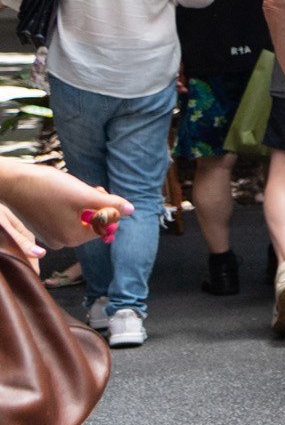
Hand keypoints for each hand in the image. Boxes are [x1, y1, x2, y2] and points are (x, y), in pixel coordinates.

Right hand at [0, 161, 127, 248]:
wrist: (12, 182)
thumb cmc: (48, 188)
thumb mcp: (84, 195)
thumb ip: (110, 204)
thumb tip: (132, 210)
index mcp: (74, 238)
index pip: (104, 226)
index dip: (106, 207)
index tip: (97, 192)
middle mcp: (61, 242)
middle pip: (91, 223)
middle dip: (95, 205)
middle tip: (89, 188)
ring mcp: (49, 235)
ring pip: (78, 219)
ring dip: (82, 203)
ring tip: (73, 189)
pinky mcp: (41, 226)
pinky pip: (63, 218)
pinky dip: (68, 205)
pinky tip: (60, 193)